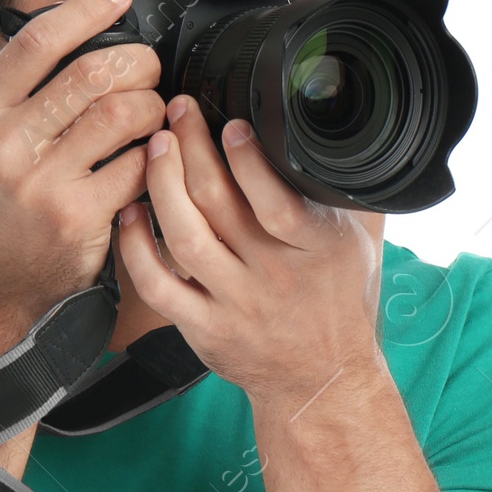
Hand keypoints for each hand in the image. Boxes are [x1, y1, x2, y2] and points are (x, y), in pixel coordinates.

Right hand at [0, 0, 162, 336]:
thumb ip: (10, 91)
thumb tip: (63, 28)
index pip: (36, 41)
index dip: (85, 10)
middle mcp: (2, 143)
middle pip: (91, 72)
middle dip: (137, 62)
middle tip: (151, 68)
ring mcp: (39, 182)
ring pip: (120, 114)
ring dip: (151, 106)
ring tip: (154, 112)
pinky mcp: (76, 216)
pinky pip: (135, 167)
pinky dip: (153, 156)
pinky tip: (152, 155)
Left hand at [116, 96, 385, 408]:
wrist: (322, 380)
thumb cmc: (339, 304)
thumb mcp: (361, 243)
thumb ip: (346, 192)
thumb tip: (338, 133)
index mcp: (315, 247)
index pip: (276, 198)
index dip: (247, 157)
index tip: (228, 121)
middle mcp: (272, 274)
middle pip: (217, 201)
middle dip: (192, 146)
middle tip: (178, 111)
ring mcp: (234, 302)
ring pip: (183, 235)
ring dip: (161, 184)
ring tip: (156, 147)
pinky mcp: (203, 327)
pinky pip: (158, 284)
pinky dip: (136, 246)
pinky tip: (130, 212)